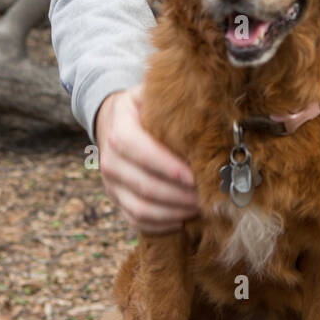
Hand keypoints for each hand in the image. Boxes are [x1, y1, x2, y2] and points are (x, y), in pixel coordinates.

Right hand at [95, 85, 199, 233]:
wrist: (112, 119)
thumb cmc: (142, 107)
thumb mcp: (150, 94)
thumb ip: (170, 103)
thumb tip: (208, 111)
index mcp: (119, 129)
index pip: (142, 152)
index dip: (171, 168)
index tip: (197, 175)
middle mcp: (110, 160)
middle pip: (145, 186)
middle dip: (181, 195)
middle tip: (209, 195)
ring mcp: (110, 183)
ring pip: (141, 208)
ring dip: (175, 212)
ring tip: (202, 207)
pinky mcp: (116, 199)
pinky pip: (135, 220)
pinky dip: (161, 224)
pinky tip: (183, 218)